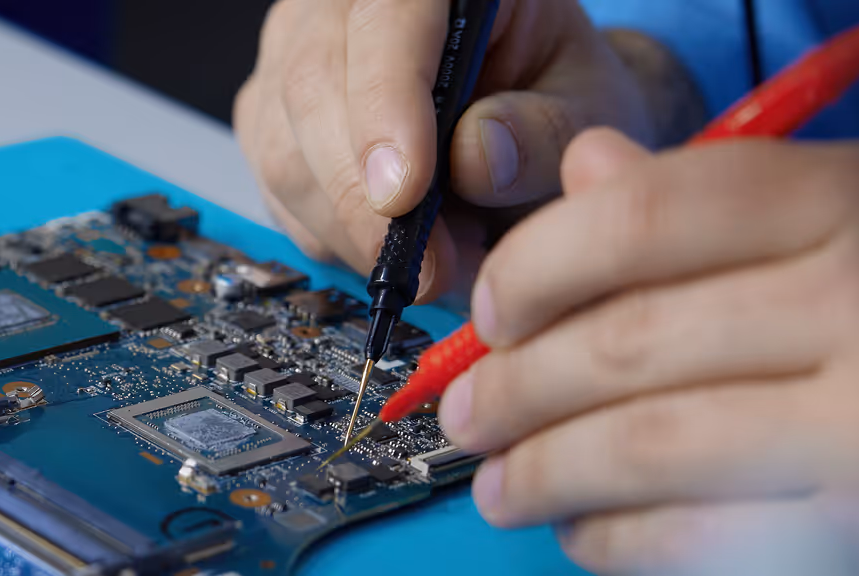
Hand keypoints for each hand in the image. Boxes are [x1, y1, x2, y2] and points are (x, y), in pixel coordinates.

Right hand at [234, 0, 681, 301]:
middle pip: (313, 88)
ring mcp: (294, 54)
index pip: (385, 22)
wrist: (528, 107)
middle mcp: (344, 3)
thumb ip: (545, 132)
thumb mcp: (589, 107)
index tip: (406, 195)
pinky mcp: (269, 116)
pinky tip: (396, 245)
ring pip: (284, 150)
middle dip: (363, 198)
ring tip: (441, 258)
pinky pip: (277, 191)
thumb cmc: (555, 93)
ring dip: (353, 228)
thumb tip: (475, 158)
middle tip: (434, 266)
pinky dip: (335, 237)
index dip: (385, 105)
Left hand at [447, 129, 858, 575]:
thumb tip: (579, 170)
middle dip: (512, 388)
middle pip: (627, 336)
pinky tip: (589, 540)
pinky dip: (615, 544)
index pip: (652, 206)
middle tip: (459, 421)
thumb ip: (733, 216)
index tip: (487, 317)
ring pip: (642, 442)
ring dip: (541, 474)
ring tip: (498, 490)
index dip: (540, 264)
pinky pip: (691, 540)